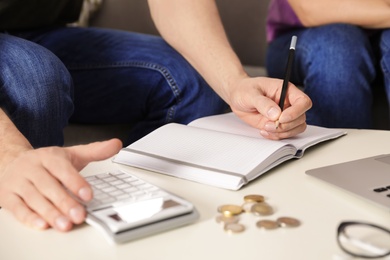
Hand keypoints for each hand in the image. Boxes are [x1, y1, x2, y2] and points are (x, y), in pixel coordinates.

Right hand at [0, 139, 121, 231]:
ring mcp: (18, 182)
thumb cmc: (46, 162)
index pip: (63, 169)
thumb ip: (94, 151)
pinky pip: (17, 208)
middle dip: (65, 202)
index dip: (76, 182)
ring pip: (34, 199)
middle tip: (79, 215)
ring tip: (65, 224)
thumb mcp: (70, 154)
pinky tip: (42, 225)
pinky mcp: (8, 196)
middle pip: (49, 186)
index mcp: (48, 157)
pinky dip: (29, 217)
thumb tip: (117, 144)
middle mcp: (32, 168)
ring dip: (50, 213)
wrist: (11, 161)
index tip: (88, 195)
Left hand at [228, 76, 311, 139]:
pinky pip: (285, 134)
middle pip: (301, 118)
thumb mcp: (251, 94)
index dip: (296, 112)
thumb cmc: (244, 89)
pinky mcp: (277, 124)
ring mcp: (284, 115)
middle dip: (286, 126)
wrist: (236, 96)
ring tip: (265, 128)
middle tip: (268, 124)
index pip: (303, 102)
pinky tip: (264, 131)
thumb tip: (276, 113)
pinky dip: (276, 136)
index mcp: (286, 91)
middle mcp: (288, 103)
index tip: (281, 118)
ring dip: (282, 132)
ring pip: (296, 128)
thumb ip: (263, 103)